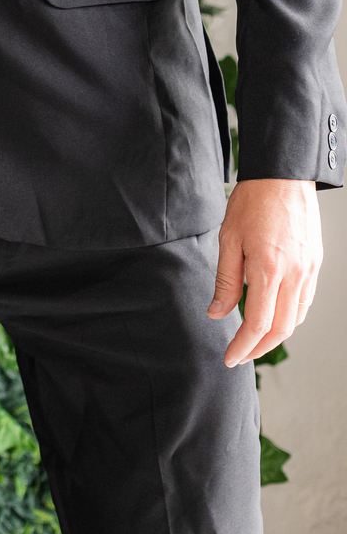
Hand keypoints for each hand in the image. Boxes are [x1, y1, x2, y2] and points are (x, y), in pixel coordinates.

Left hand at [208, 178, 321, 366]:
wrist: (282, 176)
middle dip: (259, 348)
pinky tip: (274, 315)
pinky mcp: (316, 263)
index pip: (257, 324)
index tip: (229, 357)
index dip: (243, 346)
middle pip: (281, 329)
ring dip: (276, 335)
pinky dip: (290, 316)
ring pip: (296, 318)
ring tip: (253, 340)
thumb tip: (217, 314)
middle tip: (240, 355)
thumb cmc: (252, 202)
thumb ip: (225, 280)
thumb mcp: (228, 238)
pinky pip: (305, 301)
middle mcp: (294, 274)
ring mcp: (309, 270)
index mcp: (268, 269)